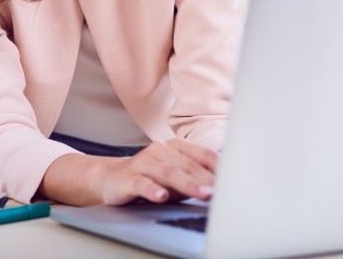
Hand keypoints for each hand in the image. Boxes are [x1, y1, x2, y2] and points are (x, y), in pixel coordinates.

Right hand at [100, 138, 216, 204]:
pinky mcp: (128, 177)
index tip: (230, 180)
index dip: (216, 167)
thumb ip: (195, 179)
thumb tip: (222, 188)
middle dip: (204, 178)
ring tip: (201, 193)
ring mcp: (143, 162)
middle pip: (186, 164)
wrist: (112, 178)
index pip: (201, 154)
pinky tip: (161, 196)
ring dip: (187, 183)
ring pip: (167, 172)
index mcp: (175, 147)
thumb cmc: (151, 178)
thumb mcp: (176, 177)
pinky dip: (152, 189)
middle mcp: (159, 150)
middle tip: (218, 191)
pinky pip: (142, 183)